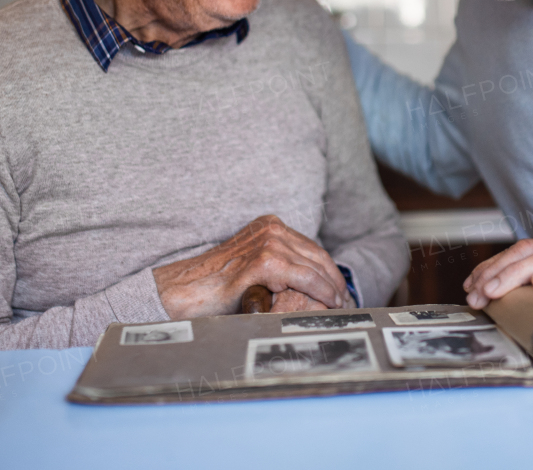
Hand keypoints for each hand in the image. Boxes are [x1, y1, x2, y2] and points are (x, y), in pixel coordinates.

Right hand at [152, 215, 347, 319]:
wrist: (185, 290)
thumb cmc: (214, 284)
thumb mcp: (250, 265)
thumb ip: (275, 265)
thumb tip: (304, 282)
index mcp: (268, 226)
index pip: (311, 248)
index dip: (329, 270)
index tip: (340, 290)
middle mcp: (271, 229)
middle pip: (317, 255)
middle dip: (336, 280)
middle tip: (347, 302)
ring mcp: (268, 243)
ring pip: (315, 266)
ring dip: (334, 288)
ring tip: (342, 306)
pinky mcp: (264, 262)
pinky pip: (305, 278)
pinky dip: (322, 291)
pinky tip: (330, 303)